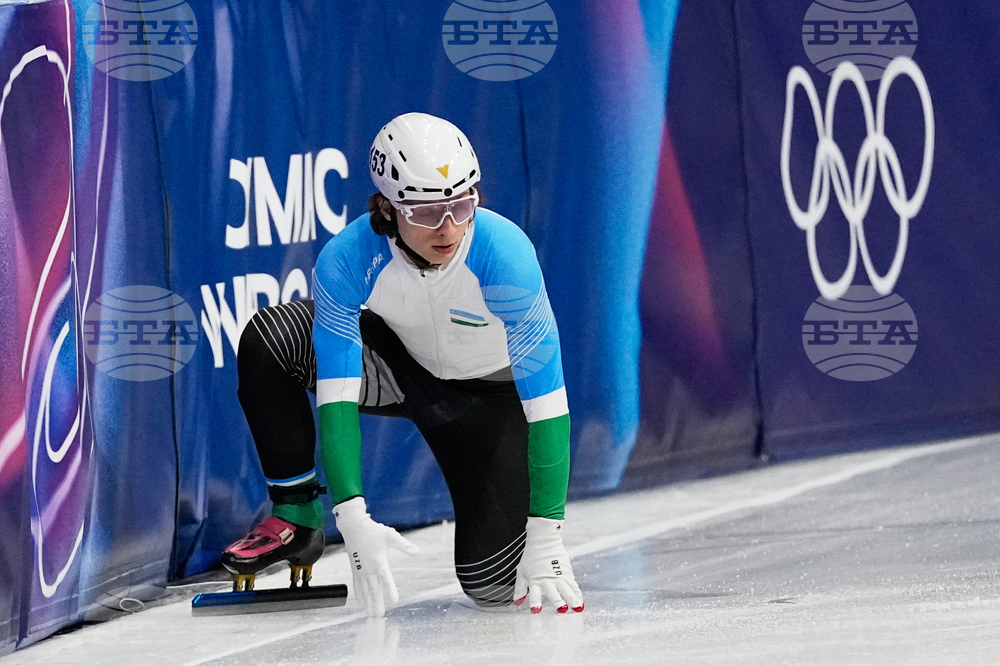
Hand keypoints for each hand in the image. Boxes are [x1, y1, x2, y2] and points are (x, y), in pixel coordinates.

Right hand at [333, 497, 418, 616]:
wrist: (353, 527)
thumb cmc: (373, 531)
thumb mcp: (390, 536)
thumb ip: (404, 545)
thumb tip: (417, 551)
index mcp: (379, 562)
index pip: (386, 580)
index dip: (390, 591)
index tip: (395, 601)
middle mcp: (368, 569)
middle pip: (373, 590)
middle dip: (376, 603)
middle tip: (379, 616)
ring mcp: (360, 570)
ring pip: (364, 590)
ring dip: (367, 603)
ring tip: (370, 614)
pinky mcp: (354, 569)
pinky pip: (356, 585)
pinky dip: (358, 595)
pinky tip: (360, 603)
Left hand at [513, 516, 583, 613]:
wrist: (543, 540)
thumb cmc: (531, 557)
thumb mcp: (522, 572)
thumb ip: (520, 588)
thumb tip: (517, 603)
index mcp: (535, 581)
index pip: (534, 594)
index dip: (535, 603)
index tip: (536, 611)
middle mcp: (547, 579)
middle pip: (553, 592)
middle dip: (558, 601)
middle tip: (562, 609)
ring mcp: (558, 575)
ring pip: (566, 589)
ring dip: (572, 599)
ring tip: (577, 608)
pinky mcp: (567, 572)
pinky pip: (573, 584)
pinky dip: (577, 593)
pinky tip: (580, 600)